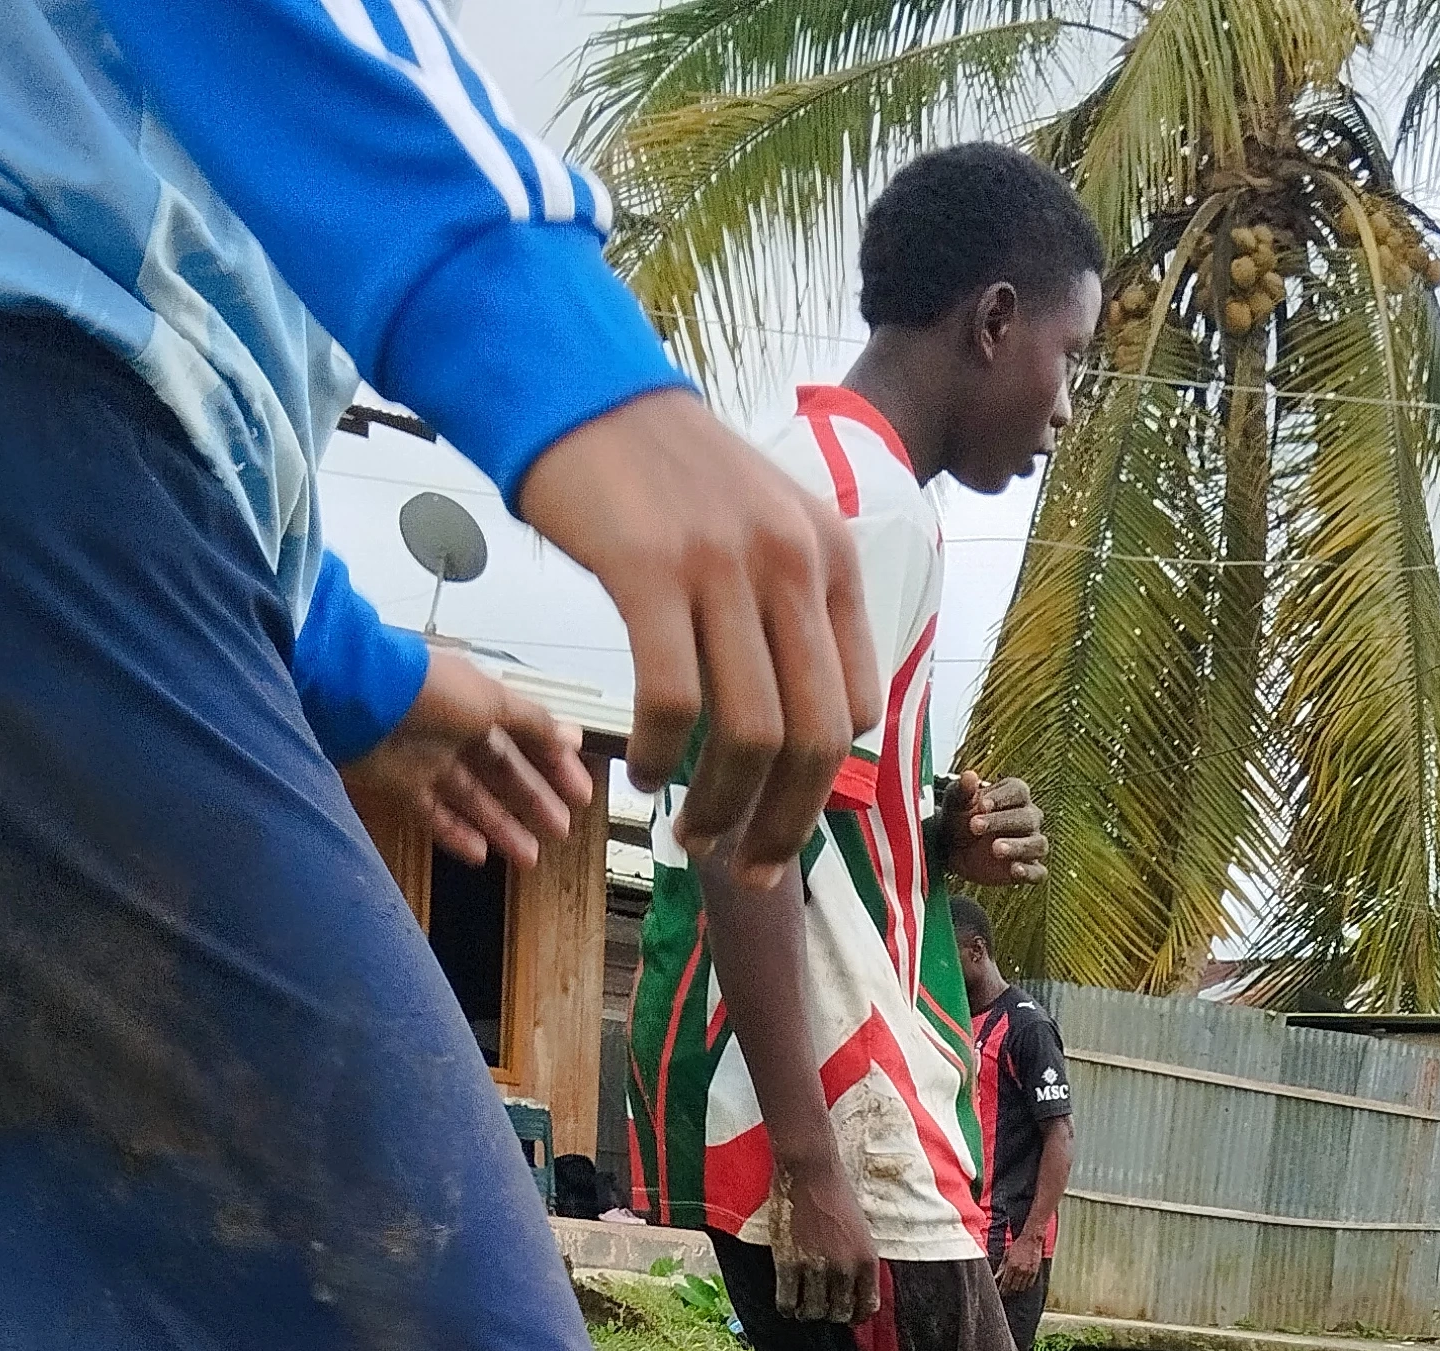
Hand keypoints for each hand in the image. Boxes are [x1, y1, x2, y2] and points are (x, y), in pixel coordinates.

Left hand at [339, 649, 589, 868]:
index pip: (526, 737)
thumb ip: (534, 722)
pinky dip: (457, 835)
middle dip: (534, 801)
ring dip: (503, 827)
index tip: (581, 795)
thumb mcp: (492, 699)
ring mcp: (426, 761)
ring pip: (474, 800)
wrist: (354, 697)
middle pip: (503, 772)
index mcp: (478, 704)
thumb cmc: (429, 690)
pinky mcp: (399, 787)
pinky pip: (434, 816)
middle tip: (562, 829)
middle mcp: (455, 732)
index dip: (554, 765)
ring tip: (532, 856)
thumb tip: (574, 737)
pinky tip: (482, 855)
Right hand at [516, 389, 877, 883]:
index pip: (857, 708)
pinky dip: (662, 756)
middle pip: (816, 738)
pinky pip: (673, 698)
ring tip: (689, 833)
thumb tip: (802, 726)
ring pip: (749, 734)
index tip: (780, 816)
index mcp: (832, 558)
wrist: (583, 391)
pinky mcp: (649, 570)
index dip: (820, 782)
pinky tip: (645, 774)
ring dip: (721, 807)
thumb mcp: (765, 526)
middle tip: (753, 869)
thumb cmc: (666, 478)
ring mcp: (724, 565)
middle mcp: (792, 563)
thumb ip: (792, 611)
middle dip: (786, 824)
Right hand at [771, 1157, 880, 1323]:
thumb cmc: (837, 1197)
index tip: (846, 1315)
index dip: (856, 1316)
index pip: (867, 1307)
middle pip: (838, 1314)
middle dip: (829, 1314)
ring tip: (802, 1306)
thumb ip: (859, 1261)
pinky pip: (787, 1303)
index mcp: (867, 1260)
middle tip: (819, 1305)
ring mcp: (816, 1267)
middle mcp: (845, 1268)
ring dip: (807, 1313)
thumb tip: (853, 1293)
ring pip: (813, 1312)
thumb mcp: (861, 1232)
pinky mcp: (789, 1263)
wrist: (811, 1172)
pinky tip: (787, 1302)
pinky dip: (787, 1308)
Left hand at [940, 771, 1048, 886]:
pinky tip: (1014, 870)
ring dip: (1017, 846)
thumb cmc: (959, 819)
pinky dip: (1029, 872)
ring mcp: (1030, 844)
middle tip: (975, 826)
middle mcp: (1029, 817)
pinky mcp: (1028, 868)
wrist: (952, 850)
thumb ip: (962, 790)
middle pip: (1027, 817)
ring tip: (996, 849)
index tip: (981, 805)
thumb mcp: (955, 803)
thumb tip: (969, 776)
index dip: (1002, 798)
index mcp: (1014, 795)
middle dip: (1001, 822)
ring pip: (1037, 844)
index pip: (1018, 791)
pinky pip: (1037, 872)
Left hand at [998, 1230, 1046, 1294]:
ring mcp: (1028, 1271)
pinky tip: (1023, 1284)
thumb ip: (1002, 1266)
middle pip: (1013, 1287)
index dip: (1003, 1289)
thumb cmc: (1018, 1246)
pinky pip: (1030, 1284)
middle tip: (1007, 1290)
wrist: (1031, 1239)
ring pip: (1022, 1287)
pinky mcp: (1035, 1271)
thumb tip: (997, 1276)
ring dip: (1017, 1288)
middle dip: (1009, 1290)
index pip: (1005, 1283)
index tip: (1001, 1291)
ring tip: (1015, 1288)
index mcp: (1011, 1266)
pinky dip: (1026, 1285)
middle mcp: (1019, 1270)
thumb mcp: (1007, 1254)